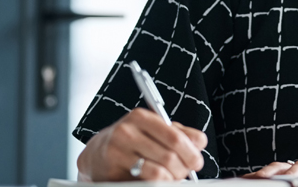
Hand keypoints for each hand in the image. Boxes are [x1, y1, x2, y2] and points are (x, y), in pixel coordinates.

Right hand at [76, 107, 207, 180]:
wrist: (97, 153)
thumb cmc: (133, 140)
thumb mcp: (155, 129)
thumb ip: (180, 133)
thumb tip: (200, 142)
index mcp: (141, 117)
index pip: (175, 137)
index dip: (191, 153)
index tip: (197, 162)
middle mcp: (126, 132)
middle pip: (169, 156)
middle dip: (183, 169)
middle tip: (185, 173)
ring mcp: (116, 153)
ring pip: (159, 172)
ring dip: (172, 179)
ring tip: (172, 177)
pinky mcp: (111, 173)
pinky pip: (145, 182)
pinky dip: (159, 184)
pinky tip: (159, 180)